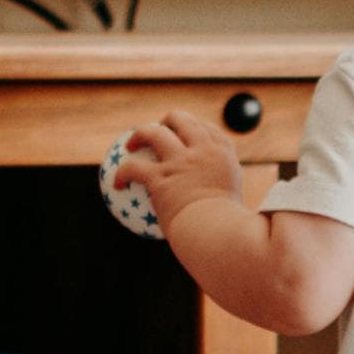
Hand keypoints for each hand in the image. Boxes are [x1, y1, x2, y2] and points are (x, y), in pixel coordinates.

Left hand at [113, 110, 242, 234]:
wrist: (219, 233)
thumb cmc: (229, 232)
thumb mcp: (236, 213)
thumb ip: (224, 203)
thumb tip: (218, 217)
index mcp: (224, 157)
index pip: (210, 131)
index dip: (196, 127)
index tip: (187, 134)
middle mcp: (202, 151)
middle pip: (182, 121)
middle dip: (169, 121)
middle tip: (160, 131)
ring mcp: (180, 161)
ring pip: (154, 132)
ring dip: (139, 134)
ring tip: (130, 145)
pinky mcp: (160, 176)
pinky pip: (133, 167)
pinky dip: (122, 173)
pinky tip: (117, 184)